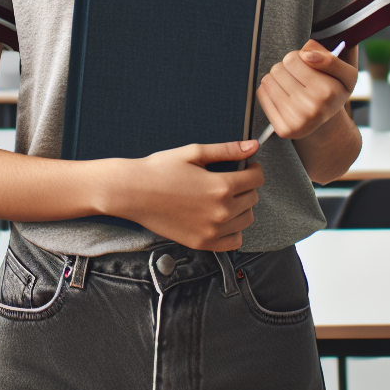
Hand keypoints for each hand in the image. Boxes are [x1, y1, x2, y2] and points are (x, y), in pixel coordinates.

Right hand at [102, 139, 262, 250]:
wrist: (133, 192)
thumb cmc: (160, 169)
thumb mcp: (194, 153)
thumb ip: (227, 150)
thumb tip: (253, 146)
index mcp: (220, 186)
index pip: (256, 179)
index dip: (254, 169)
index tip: (247, 166)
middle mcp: (220, 211)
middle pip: (253, 198)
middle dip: (247, 186)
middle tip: (231, 178)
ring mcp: (212, 230)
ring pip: (247, 219)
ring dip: (243, 207)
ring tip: (225, 196)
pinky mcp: (202, 243)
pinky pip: (234, 241)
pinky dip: (234, 230)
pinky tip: (222, 217)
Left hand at [256, 39, 356, 139]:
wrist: (326, 122)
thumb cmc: (332, 92)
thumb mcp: (344, 74)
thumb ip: (330, 59)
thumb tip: (306, 55)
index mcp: (328, 91)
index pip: (291, 58)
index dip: (298, 58)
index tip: (307, 66)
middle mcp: (312, 108)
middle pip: (277, 69)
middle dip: (285, 69)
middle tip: (298, 78)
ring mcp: (296, 120)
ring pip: (267, 81)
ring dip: (277, 79)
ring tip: (291, 86)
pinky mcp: (283, 129)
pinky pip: (262, 95)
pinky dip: (269, 91)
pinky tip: (283, 96)